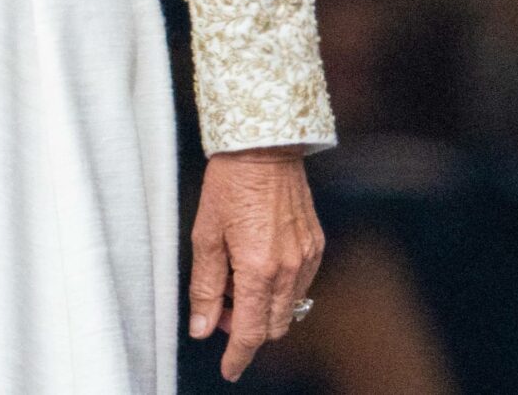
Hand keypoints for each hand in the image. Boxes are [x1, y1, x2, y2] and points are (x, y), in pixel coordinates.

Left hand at [190, 148, 324, 380]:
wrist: (264, 148)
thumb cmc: (228, 185)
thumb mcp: (204, 235)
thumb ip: (204, 285)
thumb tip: (200, 327)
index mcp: (258, 269)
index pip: (249, 331)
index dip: (237, 354)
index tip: (228, 369)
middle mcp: (290, 269)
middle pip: (271, 326)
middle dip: (244, 328)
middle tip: (216, 309)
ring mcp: (308, 258)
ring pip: (287, 307)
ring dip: (260, 308)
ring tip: (232, 280)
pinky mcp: (316, 246)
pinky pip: (299, 283)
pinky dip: (276, 287)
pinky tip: (255, 265)